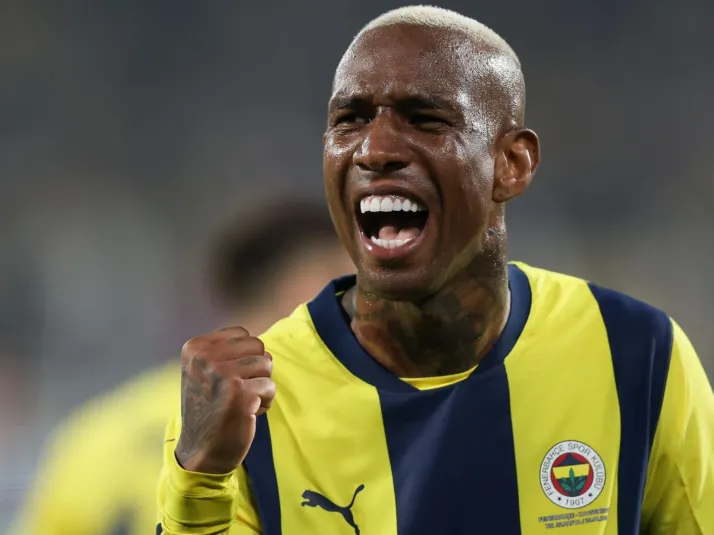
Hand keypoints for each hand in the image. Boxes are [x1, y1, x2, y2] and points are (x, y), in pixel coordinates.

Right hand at [175, 327, 274, 473]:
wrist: (201, 451)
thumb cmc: (209, 409)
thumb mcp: (204, 371)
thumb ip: (225, 351)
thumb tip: (259, 343)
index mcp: (195, 348)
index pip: (241, 333)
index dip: (244, 355)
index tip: (229, 377)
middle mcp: (206, 358)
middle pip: (257, 346)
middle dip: (256, 368)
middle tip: (239, 390)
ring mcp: (223, 375)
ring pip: (267, 363)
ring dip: (261, 384)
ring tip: (243, 401)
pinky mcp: (241, 394)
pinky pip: (271, 387)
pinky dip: (266, 401)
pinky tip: (248, 413)